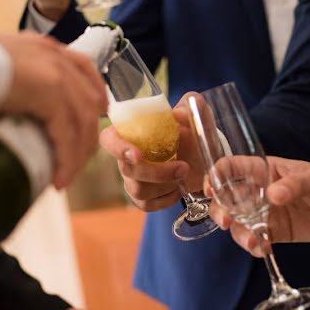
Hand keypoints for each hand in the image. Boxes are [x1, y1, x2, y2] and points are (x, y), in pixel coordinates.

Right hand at [0, 31, 106, 187]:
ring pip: (81, 122)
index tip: (98, 113)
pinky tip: (59, 178)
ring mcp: (54, 72)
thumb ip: (3, 79)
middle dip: (87, 134)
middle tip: (78, 160)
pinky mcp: (49, 92)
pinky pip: (66, 134)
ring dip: (76, 155)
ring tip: (65, 178)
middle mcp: (52, 56)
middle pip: (87, 100)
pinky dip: (66, 159)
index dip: (94, 92)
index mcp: (40, 47)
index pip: (82, 66)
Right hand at [98, 93, 203, 210]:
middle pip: (127, 169)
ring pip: (137, 190)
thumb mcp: (193, 112)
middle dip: (156, 172)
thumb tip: (176, 114)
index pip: (108, 139)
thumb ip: (189, 105)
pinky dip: (166, 200)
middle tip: (183, 167)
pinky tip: (179, 189)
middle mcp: (125, 156)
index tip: (137, 155)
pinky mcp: (142, 197)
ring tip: (184, 175)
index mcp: (130, 131)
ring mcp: (132, 179)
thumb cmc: (189, 129)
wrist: (201, 155)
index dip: (117, 148)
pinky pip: (146, 205)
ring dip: (164, 185)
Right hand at [215, 157, 309, 256]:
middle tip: (226, 223)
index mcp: (263, 170)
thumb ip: (295, 185)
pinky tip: (263, 250)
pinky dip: (255, 246)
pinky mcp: (274, 232)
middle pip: (226, 198)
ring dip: (238, 233)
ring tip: (253, 242)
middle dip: (220, 210)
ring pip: (238, 222)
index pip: (231, 168)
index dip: (216, 176)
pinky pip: (256, 240)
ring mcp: (264, 213)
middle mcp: (257, 191)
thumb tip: (273, 195)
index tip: (211, 190)